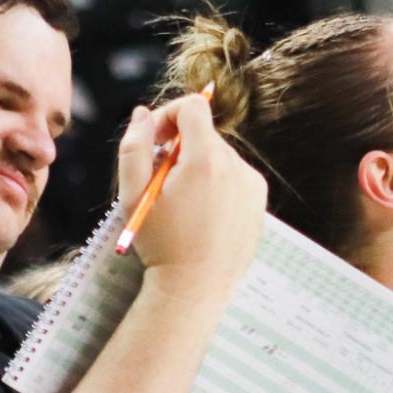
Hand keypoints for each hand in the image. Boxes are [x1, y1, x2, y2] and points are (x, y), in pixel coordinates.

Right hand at [117, 93, 265, 294]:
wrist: (195, 287)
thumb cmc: (160, 242)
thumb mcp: (133, 193)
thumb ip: (134, 146)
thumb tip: (143, 113)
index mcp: (205, 159)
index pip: (194, 106)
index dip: (169, 114)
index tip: (155, 140)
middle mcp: (236, 166)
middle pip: (205, 133)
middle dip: (180, 147)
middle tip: (162, 180)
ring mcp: (252, 183)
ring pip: (219, 156)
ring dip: (198, 166)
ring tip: (183, 204)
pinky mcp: (259, 200)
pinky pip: (234, 176)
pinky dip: (217, 184)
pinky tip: (203, 214)